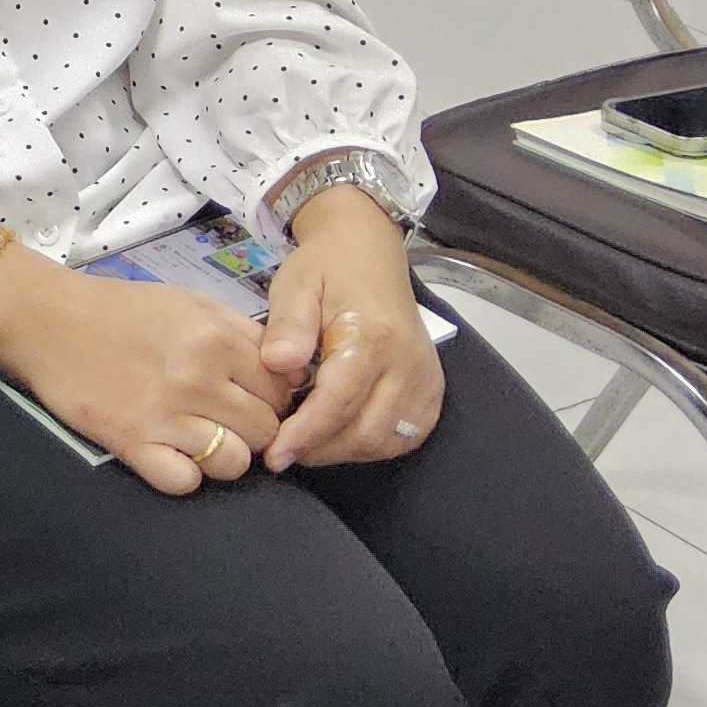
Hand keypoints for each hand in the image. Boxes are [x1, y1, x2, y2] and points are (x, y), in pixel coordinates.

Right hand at [0, 244, 297, 496]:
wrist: (46, 321)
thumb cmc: (120, 310)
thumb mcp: (189, 302)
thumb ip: (240, 332)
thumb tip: (285, 370)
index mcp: (216, 339)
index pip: (283, 389)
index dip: (273, 397)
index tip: (252, 398)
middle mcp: (198, 378)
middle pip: (266, 429)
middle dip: (253, 429)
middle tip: (225, 421)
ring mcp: (164, 414)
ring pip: (234, 462)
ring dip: (223, 456)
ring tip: (200, 440)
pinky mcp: (130, 443)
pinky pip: (184, 482)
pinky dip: (183, 475)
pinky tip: (170, 455)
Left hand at [261, 187, 442, 469]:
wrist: (369, 250)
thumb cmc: (326, 267)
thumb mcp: (295, 285)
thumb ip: (289, 325)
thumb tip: (278, 364)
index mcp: (374, 336)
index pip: (339, 402)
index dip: (304, 434)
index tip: (274, 455)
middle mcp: (408, 363)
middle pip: (366, 431)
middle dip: (321, 450)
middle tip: (282, 452)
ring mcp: (426, 379)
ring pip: (387, 441)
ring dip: (344, 452)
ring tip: (306, 444)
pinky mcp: (432, 390)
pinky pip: (406, 436)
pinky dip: (372, 446)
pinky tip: (340, 437)